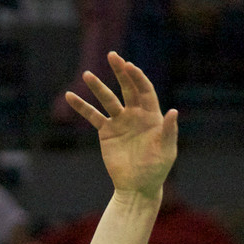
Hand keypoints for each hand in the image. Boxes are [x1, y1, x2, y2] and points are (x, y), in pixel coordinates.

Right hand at [65, 52, 176, 199]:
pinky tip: (70, 96)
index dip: (137, 78)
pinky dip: (82, 107)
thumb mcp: (166, 151)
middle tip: (113, 56)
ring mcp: (120, 122)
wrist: (138, 187)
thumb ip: (169, 131)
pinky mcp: (107, 132)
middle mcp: (135, 115)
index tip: (129, 66)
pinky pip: (93, 116)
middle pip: (127, 88)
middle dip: (120, 72)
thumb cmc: (156, 170)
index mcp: (151, 116)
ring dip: (97, 87)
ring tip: (87, 74)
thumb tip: (173, 111)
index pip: (144, 90)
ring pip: (108, 99)